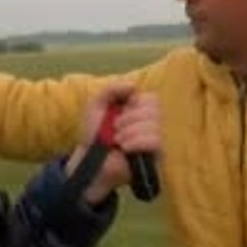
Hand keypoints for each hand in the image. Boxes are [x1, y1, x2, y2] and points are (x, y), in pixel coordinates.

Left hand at [65, 84, 161, 203]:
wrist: (90, 160)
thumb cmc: (94, 133)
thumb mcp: (97, 104)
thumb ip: (111, 89)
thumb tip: (134, 86)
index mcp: (141, 110)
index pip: (151, 98)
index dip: (134, 102)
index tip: (119, 111)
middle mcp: (152, 124)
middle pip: (154, 109)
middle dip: (130, 117)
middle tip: (115, 128)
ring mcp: (155, 141)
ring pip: (154, 125)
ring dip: (129, 131)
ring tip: (117, 140)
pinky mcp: (156, 157)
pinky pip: (155, 141)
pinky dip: (136, 142)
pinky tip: (124, 148)